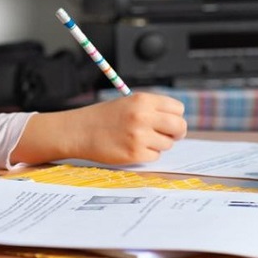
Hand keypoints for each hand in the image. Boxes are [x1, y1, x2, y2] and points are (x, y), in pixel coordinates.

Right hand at [12, 92, 186, 165]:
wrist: (78, 131)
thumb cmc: (103, 117)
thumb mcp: (128, 103)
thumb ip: (152, 110)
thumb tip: (177, 123)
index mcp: (143, 100)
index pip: (178, 109)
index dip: (175, 116)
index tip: (169, 121)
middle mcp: (143, 117)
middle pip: (179, 126)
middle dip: (176, 132)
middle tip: (168, 135)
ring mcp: (139, 136)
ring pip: (168, 144)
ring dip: (158, 144)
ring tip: (139, 139)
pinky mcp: (134, 154)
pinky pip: (155, 156)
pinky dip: (147, 154)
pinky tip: (131, 147)